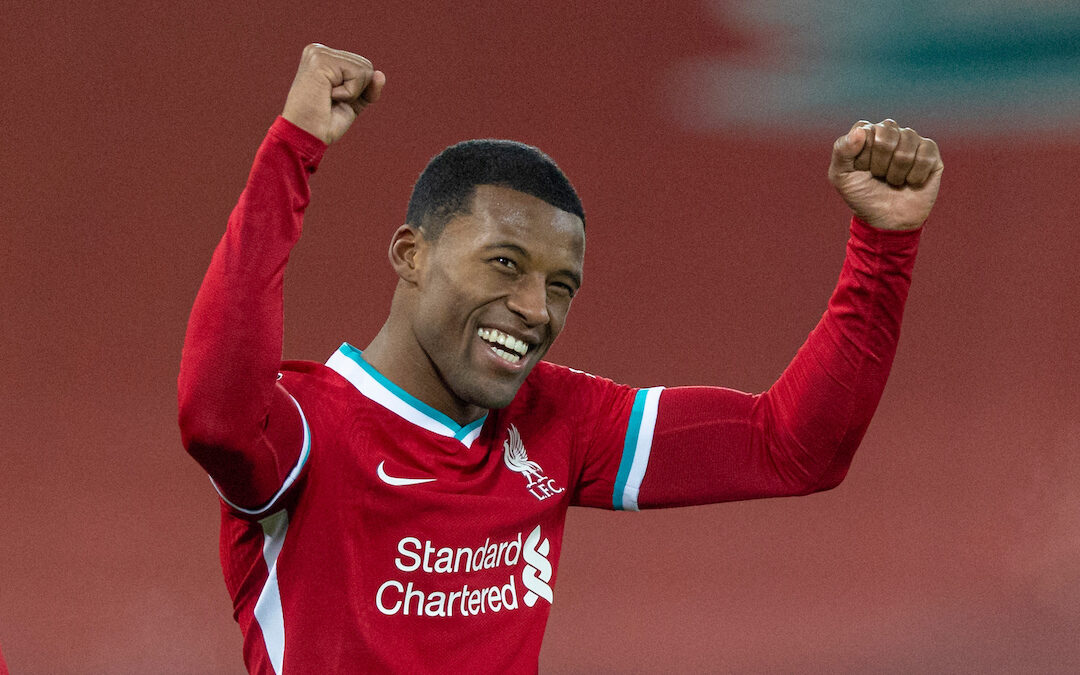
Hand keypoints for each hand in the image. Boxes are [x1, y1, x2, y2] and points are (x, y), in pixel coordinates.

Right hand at [281, 44, 385, 144]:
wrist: (306, 135)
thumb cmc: (324, 123)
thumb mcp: (353, 103)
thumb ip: (368, 88)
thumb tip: (380, 74)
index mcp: (324, 58)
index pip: (362, 67)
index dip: (358, 90)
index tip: (334, 100)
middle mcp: (319, 51)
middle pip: (366, 66)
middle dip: (356, 90)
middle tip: (331, 100)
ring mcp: (318, 53)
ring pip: (364, 69)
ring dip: (352, 93)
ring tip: (328, 98)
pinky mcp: (321, 60)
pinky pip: (357, 75)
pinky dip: (349, 93)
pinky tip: (328, 95)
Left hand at [828, 119, 942, 230]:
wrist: (886, 221)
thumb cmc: (862, 195)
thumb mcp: (841, 176)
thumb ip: (842, 150)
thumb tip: (860, 131)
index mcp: (867, 133)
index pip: (865, 131)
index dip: (863, 156)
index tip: (861, 170)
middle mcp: (891, 132)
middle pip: (887, 134)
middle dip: (880, 163)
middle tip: (879, 176)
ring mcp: (912, 141)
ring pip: (907, 145)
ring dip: (897, 172)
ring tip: (893, 181)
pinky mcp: (931, 153)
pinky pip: (925, 156)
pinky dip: (915, 176)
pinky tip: (910, 182)